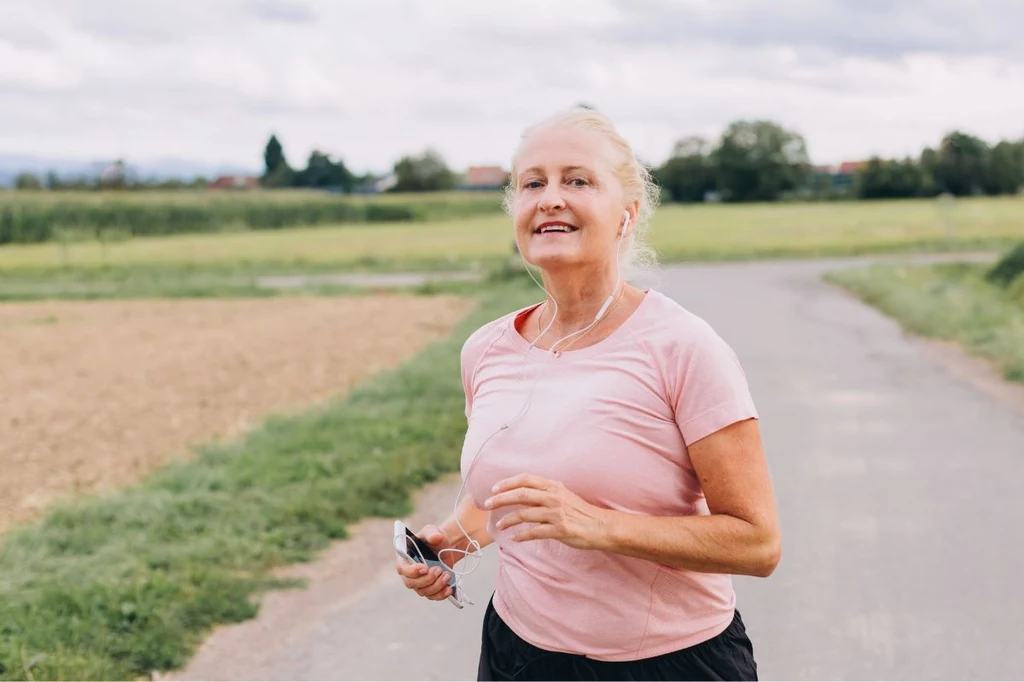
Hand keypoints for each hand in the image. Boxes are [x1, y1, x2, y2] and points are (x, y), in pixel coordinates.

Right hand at [394, 524, 456, 601]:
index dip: (411, 571)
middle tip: (439, 570)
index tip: (425, 568)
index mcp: (404, 558)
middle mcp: (408, 573)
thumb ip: (432, 533)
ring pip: (423, 592)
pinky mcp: (429, 589)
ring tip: (447, 575)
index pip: (402, 568)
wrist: (445, 547)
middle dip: (427, 579)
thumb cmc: (434, 538)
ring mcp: (418, 583)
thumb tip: (435, 537)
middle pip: (411, 583)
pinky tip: (449, 589)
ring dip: (436, 586)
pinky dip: (441, 594)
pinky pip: (432, 596)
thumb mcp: (432, 531)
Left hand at [485, 474, 609, 549]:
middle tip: (487, 504)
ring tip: (499, 525)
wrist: (600, 526)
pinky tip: (515, 538)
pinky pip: (534, 532)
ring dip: (508, 520)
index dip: (508, 483)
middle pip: (521, 495)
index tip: (494, 488)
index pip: (526, 479)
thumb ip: (546, 493)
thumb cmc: (582, 512)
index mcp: (554, 487)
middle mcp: (553, 497)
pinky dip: (521, 535)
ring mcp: (556, 513)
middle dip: (501, 499)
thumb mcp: (564, 495)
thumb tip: (526, 492)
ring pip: (524, 514)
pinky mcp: (559, 529)